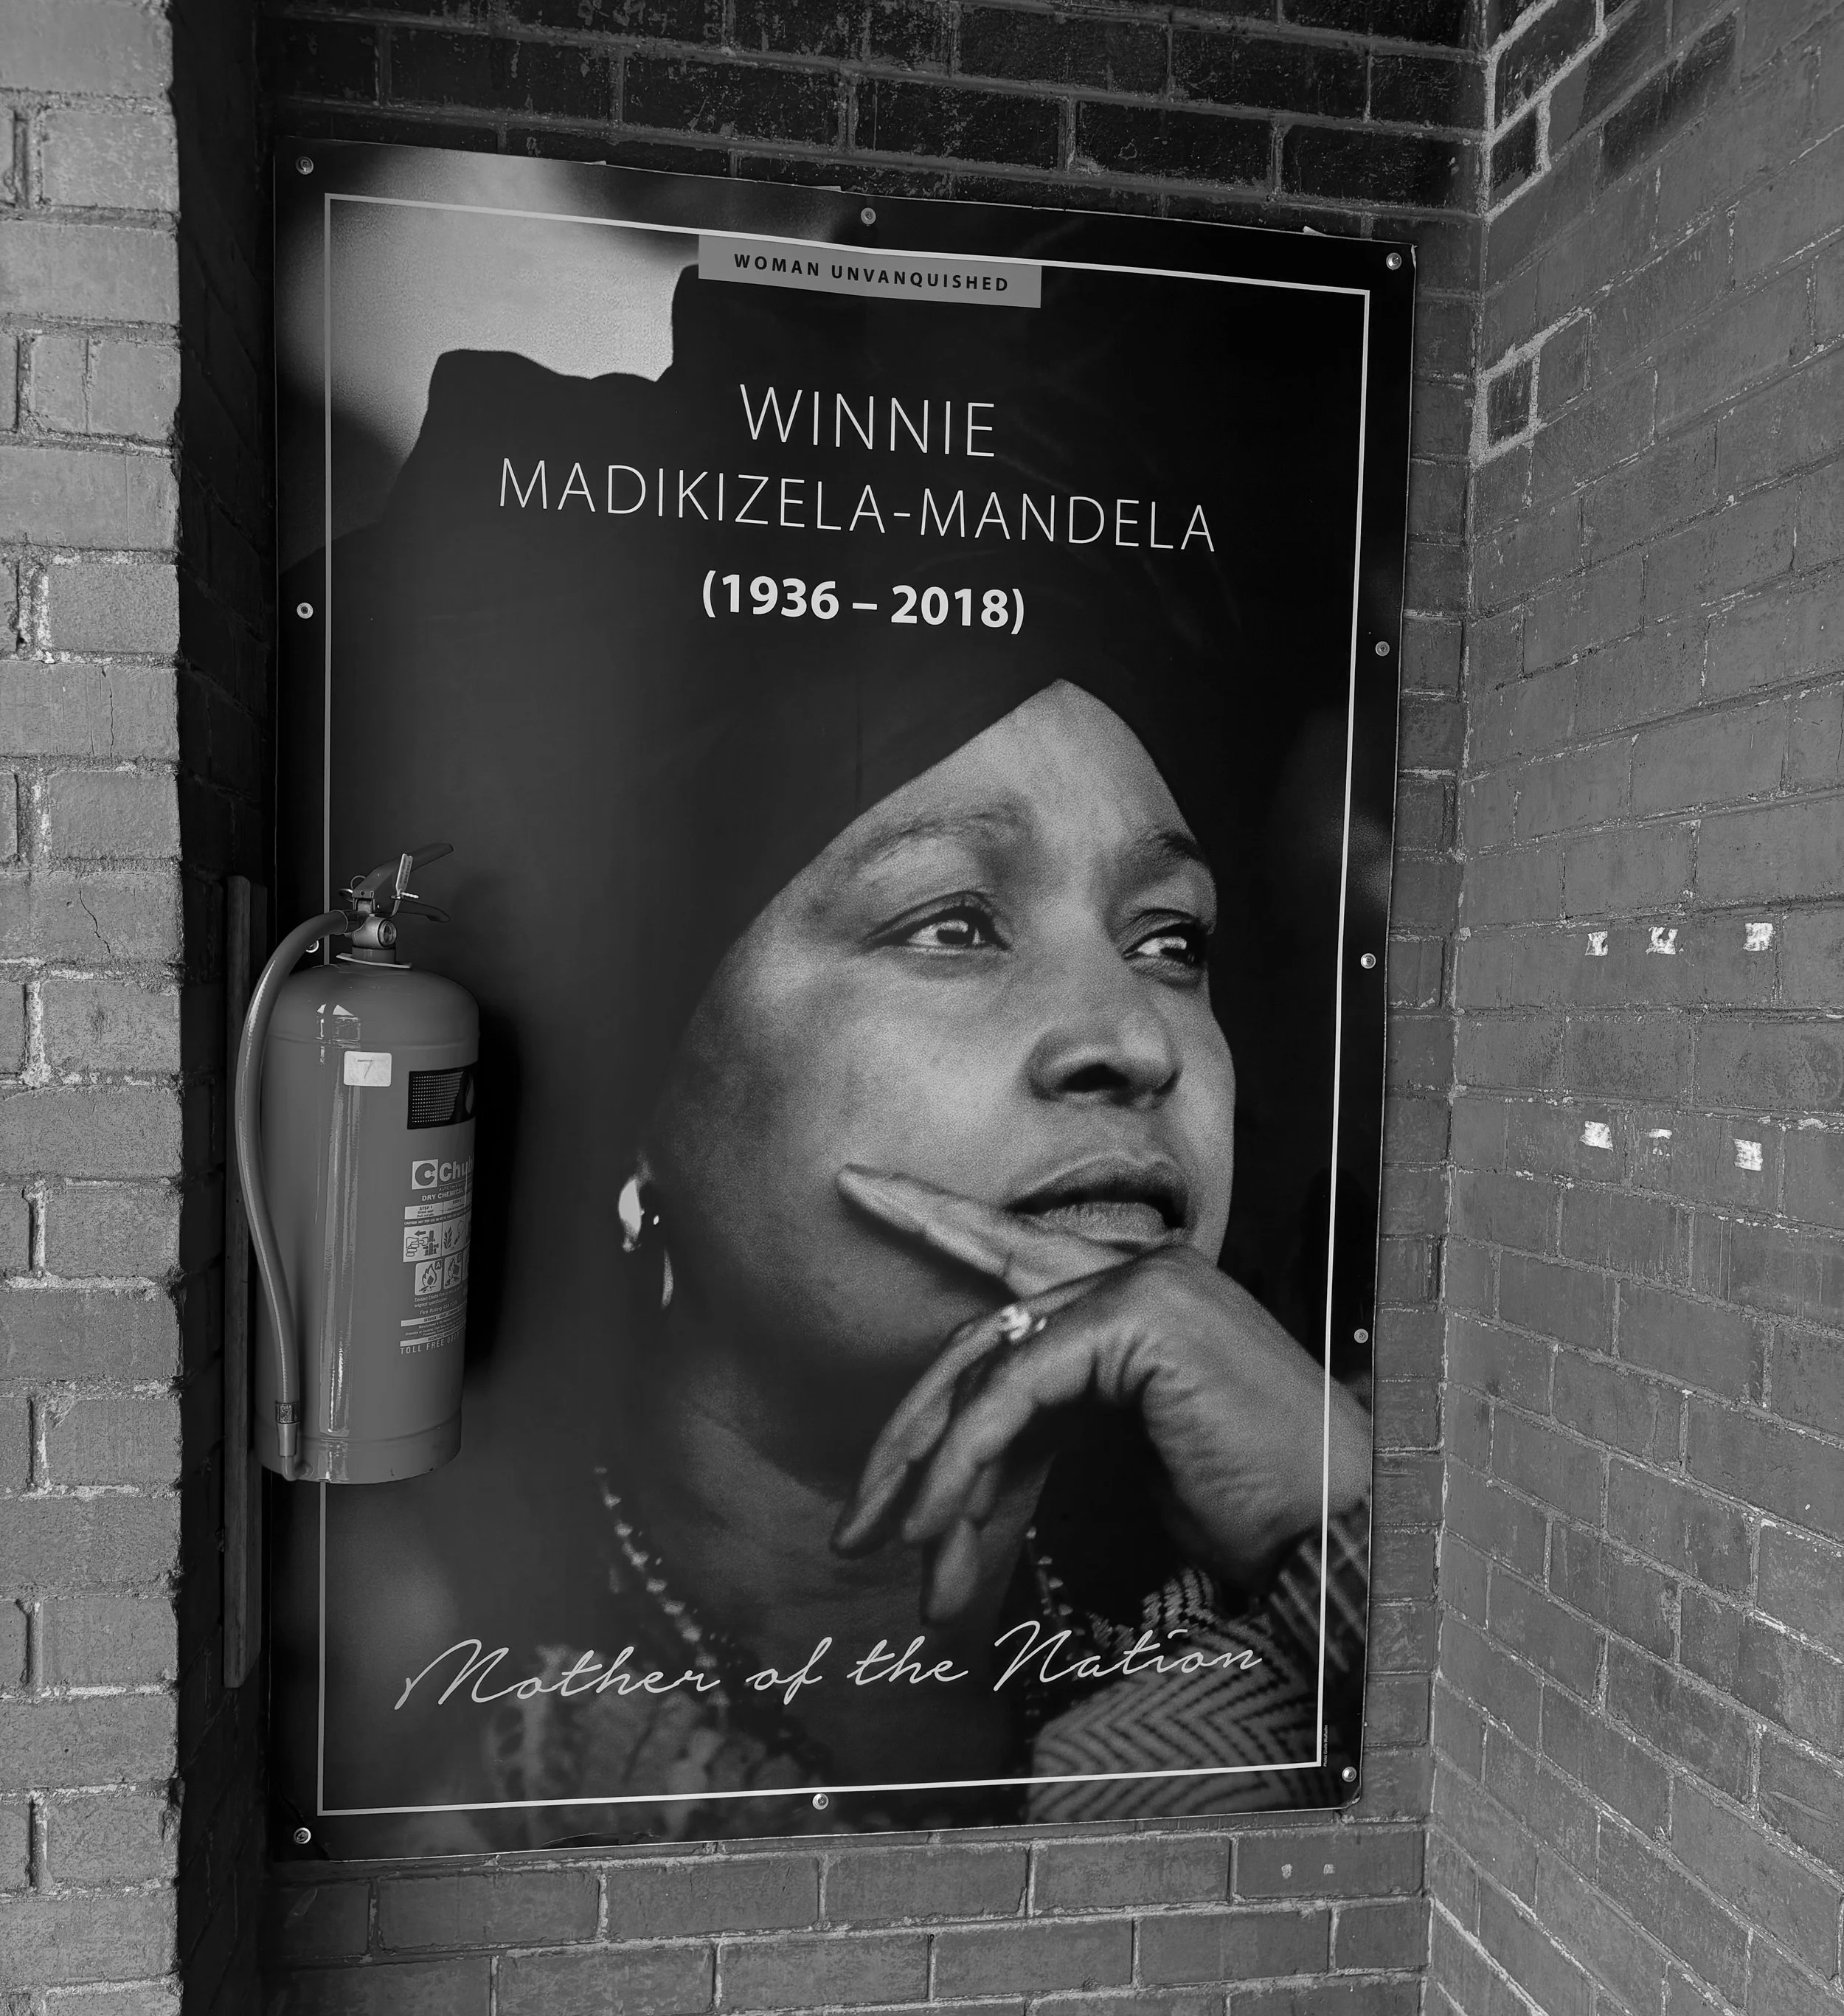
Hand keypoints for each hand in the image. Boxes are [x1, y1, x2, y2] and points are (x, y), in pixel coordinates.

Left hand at [832, 1166, 1370, 1622]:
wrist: (1332, 1528)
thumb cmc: (1246, 1499)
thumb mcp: (1122, 1446)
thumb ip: (1052, 1414)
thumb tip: (962, 1449)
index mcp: (1133, 1290)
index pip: (1008, 1254)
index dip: (933, 1216)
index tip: (858, 1182)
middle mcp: (1134, 1268)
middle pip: (979, 1331)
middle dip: (906, 1432)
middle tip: (851, 1521)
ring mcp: (1140, 1281)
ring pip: (985, 1366)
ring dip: (931, 1474)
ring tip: (896, 1555)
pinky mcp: (1139, 1315)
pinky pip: (1016, 1387)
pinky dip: (968, 1460)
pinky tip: (943, 1525)